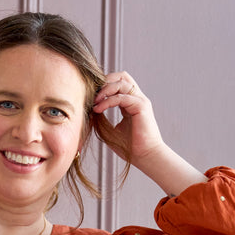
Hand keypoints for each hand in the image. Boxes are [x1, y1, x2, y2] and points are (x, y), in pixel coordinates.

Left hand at [93, 71, 206, 193]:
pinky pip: (122, 97)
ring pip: (122, 83)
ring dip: (105, 90)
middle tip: (92, 93)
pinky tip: (98, 109)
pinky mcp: (141, 106)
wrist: (146, 157)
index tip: (90, 96)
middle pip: (121, 76)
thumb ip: (102, 120)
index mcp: (130, 102)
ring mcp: (140, 100)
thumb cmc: (130, 148)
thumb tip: (88, 112)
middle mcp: (137, 98)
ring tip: (94, 101)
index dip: (103, 85)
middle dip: (105, 81)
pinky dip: (108, 101)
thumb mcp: (111, 131)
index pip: (118, 83)